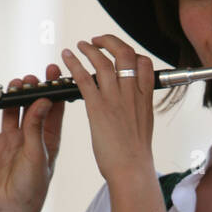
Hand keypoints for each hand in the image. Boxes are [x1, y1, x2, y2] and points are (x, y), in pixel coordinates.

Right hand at [0, 63, 64, 211]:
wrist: (8, 210)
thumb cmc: (31, 189)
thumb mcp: (39, 156)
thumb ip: (37, 127)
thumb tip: (43, 100)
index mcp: (48, 139)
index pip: (52, 109)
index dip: (54, 90)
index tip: (54, 73)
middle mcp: (29, 136)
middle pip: (30, 105)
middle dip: (31, 89)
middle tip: (31, 79)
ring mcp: (9, 139)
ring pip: (10, 110)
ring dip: (12, 96)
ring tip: (15, 85)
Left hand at [61, 34, 154, 182]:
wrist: (132, 170)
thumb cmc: (136, 155)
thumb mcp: (143, 126)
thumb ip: (137, 110)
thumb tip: (132, 108)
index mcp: (145, 98)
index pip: (144, 63)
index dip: (132, 53)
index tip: (121, 55)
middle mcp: (131, 93)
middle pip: (125, 53)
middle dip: (110, 42)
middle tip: (98, 42)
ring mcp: (114, 99)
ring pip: (103, 61)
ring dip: (89, 48)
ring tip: (80, 45)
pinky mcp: (98, 108)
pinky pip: (84, 77)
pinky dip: (74, 63)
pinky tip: (66, 56)